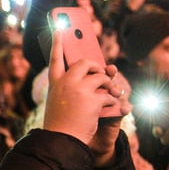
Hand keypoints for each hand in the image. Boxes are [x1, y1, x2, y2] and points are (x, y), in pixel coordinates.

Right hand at [43, 30, 118, 145]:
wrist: (62, 141)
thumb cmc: (61, 124)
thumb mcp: (59, 102)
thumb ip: (70, 87)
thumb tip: (93, 73)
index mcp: (55, 84)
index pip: (55, 58)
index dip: (56, 43)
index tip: (59, 28)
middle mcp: (66, 83)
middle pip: (84, 63)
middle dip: (96, 67)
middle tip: (101, 73)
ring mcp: (79, 90)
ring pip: (101, 77)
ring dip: (108, 86)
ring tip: (109, 94)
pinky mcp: (93, 99)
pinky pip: (110, 95)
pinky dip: (113, 103)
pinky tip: (110, 110)